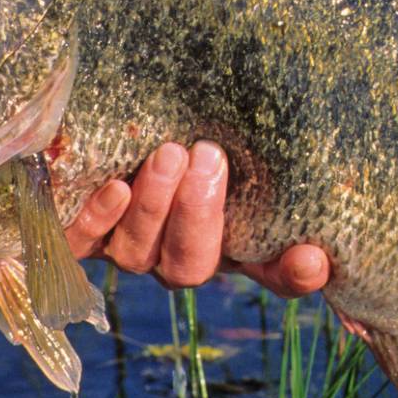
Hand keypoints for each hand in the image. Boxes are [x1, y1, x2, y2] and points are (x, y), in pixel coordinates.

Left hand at [65, 140, 330, 297]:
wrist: (109, 124)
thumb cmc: (186, 134)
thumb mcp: (233, 144)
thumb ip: (273, 166)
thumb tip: (319, 223)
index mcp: (229, 243)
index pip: (273, 274)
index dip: (292, 274)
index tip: (312, 255)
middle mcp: (177, 257)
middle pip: (191, 266)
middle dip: (201, 215)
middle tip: (211, 157)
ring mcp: (124, 250)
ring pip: (137, 254)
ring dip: (154, 207)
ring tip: (169, 154)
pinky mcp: (78, 235)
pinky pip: (82, 243)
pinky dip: (99, 218)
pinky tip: (115, 187)